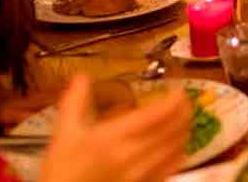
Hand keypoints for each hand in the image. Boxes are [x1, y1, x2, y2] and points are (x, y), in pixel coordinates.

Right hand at [39, 74, 190, 181]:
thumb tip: (82, 76)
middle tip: (185, 101)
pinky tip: (178, 147)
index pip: (156, 115)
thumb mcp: (64, 133)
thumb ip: (75, 101)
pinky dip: (180, 154)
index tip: (179, 90)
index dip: (174, 101)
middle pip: (172, 130)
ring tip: (183, 120)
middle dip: (184, 113)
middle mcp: (134, 155)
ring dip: (184, 132)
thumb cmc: (62, 169)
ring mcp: (142, 174)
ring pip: (177, 149)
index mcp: (115, 137)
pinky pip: (172, 169)